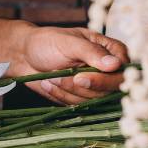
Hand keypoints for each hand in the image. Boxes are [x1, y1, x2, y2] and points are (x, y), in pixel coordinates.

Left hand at [9, 26, 128, 104]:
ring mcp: (96, 85)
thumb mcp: (68, 42)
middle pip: (110, 90)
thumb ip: (91, 52)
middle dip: (82, 87)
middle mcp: (108, 69)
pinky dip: (61, 95)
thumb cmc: (47, 42)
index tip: (80, 77)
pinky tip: (49, 83)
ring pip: (93, 99)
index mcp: (112, 50)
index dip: (104, 79)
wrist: (25, 55)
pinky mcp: (82, 97)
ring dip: (67, 89)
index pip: (122, 71)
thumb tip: (115, 64)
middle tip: (61, 77)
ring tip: (51, 74)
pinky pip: (78, 105)